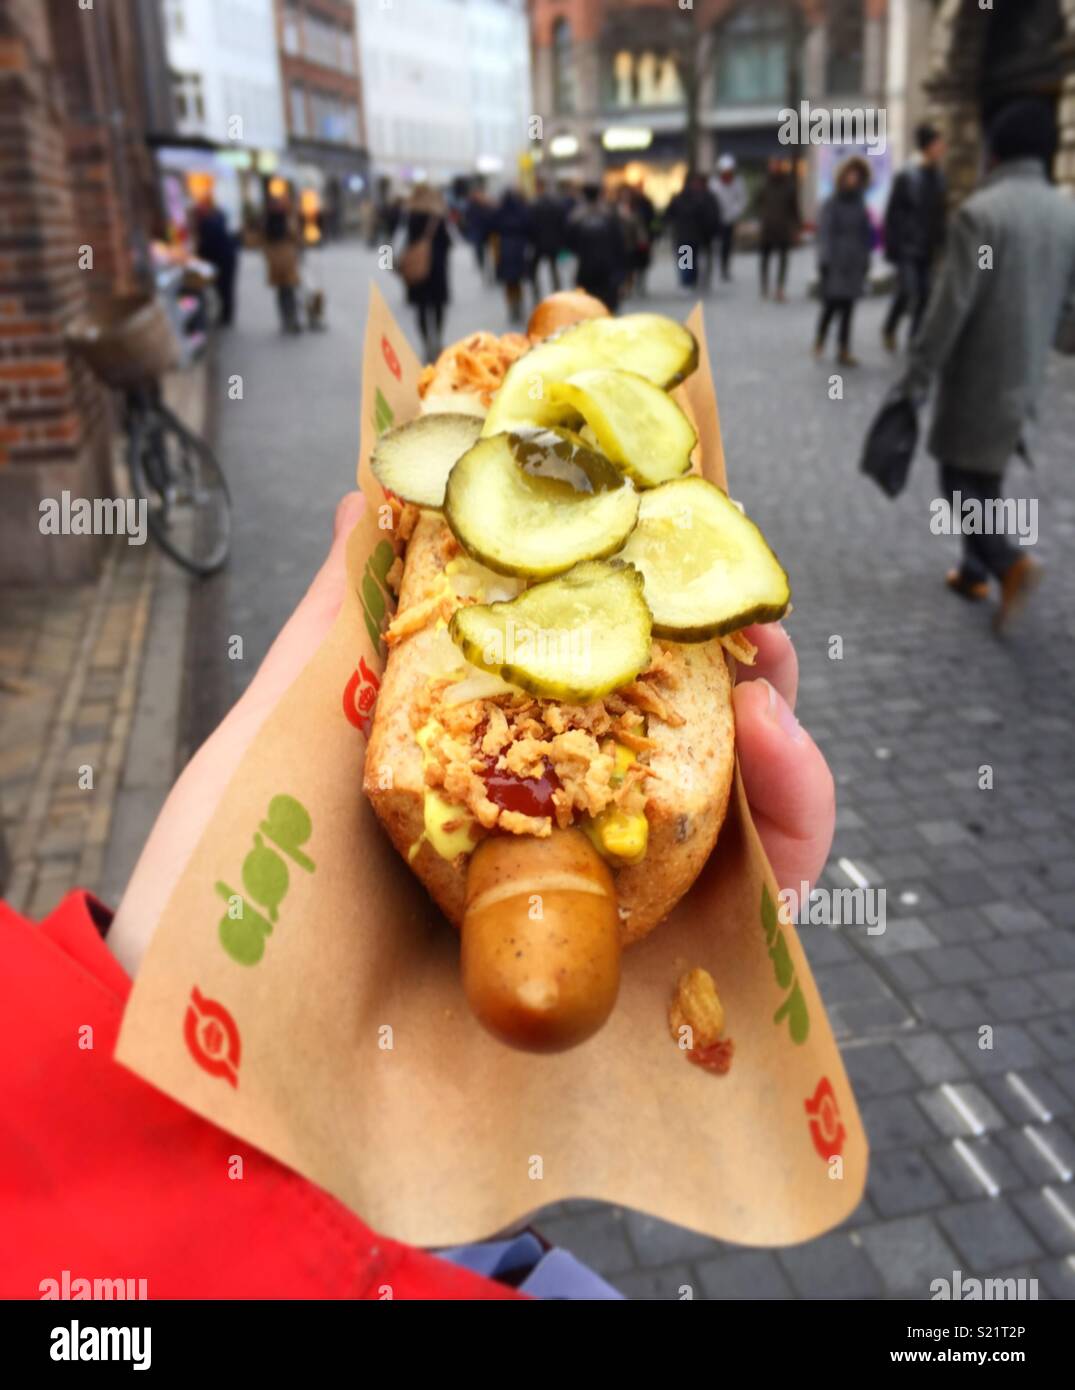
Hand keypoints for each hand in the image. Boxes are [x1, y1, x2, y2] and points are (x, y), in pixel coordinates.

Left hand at [108, 503, 834, 971]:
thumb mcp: (284, 743)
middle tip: (737, 609)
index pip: (589, 677)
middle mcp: (556, 839)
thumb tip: (361, 489)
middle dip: (728, 661)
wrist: (237, 1088)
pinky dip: (790, 832)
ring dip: (777, 733)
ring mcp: (609, 915)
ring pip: (736, 813)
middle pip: (681, 736)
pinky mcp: (653, 991)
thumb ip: (340, 624)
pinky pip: (755, 911)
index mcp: (481, 774)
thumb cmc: (237, 914)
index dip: (643, 608)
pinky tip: (778, 765)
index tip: (663, 536)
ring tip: (770, 680)